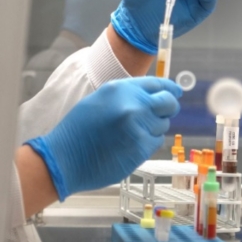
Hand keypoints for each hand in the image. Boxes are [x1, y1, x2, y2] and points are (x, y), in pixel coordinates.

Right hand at [25, 77, 182, 198]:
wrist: (65, 158)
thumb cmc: (78, 130)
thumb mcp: (100, 100)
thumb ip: (127, 95)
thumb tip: (152, 96)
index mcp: (121, 89)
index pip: (157, 83)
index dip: (169, 88)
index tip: (176, 92)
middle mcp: (133, 105)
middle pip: (169, 103)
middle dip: (169, 107)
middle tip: (163, 112)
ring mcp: (139, 128)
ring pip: (163, 125)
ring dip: (154, 128)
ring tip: (132, 133)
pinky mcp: (141, 149)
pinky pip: (155, 142)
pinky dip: (147, 143)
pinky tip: (130, 145)